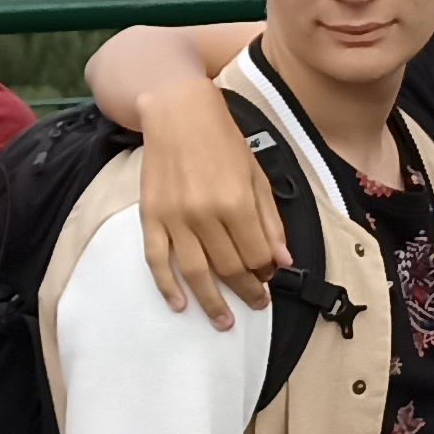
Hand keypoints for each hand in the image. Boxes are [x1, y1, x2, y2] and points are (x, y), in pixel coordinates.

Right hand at [135, 69, 288, 328]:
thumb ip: (269, 219)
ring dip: (211, 302)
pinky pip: (157, 259)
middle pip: (229, 268)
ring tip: (223, 321)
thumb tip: (282, 259)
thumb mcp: (256, 174)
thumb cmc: (222, 139)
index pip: (256, 254)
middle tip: (255, 304)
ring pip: (195, 272)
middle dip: (246, 290)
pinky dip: (167, 286)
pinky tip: (179, 304)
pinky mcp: (151, 216)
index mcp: (236, 202)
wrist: (178, 112)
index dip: (267, 272)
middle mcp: (204, 214)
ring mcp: (174, 217)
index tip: (271, 279)